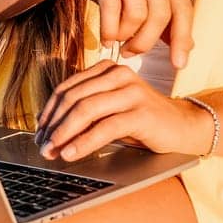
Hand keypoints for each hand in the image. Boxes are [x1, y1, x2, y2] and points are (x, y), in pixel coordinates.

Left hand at [32, 58, 211, 160]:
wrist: (183, 126)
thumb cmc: (143, 120)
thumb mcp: (111, 110)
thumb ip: (86, 111)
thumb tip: (50, 129)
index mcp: (107, 69)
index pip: (67, 88)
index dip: (49, 111)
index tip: (39, 132)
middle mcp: (119, 74)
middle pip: (73, 98)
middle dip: (53, 125)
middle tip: (42, 146)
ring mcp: (132, 91)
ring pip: (86, 110)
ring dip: (64, 134)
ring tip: (52, 151)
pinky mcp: (142, 112)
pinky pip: (105, 127)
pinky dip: (84, 142)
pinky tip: (72, 153)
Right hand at [45, 0, 194, 68]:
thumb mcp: (143, 0)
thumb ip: (164, 22)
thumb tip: (186, 48)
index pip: (183, 9)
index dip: (182, 39)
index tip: (178, 65)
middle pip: (160, 14)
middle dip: (146, 42)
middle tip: (131, 53)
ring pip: (136, 14)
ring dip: (125, 36)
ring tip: (116, 42)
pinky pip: (111, 9)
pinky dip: (109, 30)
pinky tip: (105, 39)